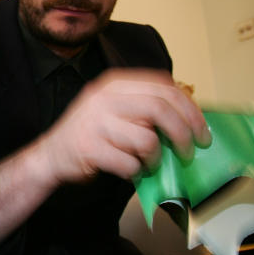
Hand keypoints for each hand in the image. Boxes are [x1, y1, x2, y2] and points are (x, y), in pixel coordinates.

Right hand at [40, 69, 210, 182]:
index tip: (201, 129)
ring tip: (150, 163)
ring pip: (147, 139)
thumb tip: (190, 117)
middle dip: (183, 132)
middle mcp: (104, 98)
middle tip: (190, 151)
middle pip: (160, 108)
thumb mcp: (116, 108)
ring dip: (156, 157)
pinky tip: (130, 169)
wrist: (51, 156)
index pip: (164, 86)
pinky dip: (136, 171)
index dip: (189, 108)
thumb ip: (145, 106)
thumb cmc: (92, 134)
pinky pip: (130, 163)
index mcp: (114, 83)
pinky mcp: (89, 148)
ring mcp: (95, 122)